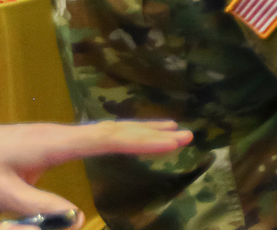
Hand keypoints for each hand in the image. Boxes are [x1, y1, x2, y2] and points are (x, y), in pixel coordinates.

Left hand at [0, 121, 191, 224]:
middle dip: (151, 133)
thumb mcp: (3, 195)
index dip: (141, 142)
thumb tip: (81, 219)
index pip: (106, 141)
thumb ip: (39, 207)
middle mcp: (61, 134)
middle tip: (188, 135)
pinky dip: (122, 132)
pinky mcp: (53, 138)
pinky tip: (130, 136)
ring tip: (173, 129)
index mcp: (53, 145)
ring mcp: (58, 133)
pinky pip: (97, 133)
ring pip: (107, 128)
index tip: (174, 142)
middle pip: (113, 130)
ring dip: (140, 129)